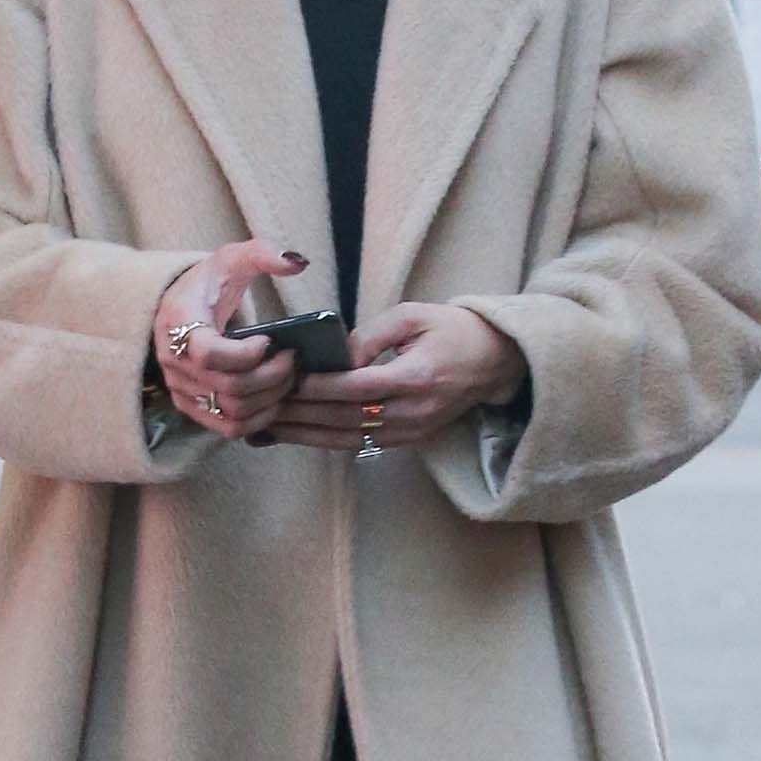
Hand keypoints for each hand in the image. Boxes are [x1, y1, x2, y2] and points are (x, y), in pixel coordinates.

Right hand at [152, 238, 307, 441]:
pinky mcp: (192, 407)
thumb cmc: (206, 285)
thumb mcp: (229, 259)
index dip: (247, 354)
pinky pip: (228, 427)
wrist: (175, 309)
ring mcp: (182, 389)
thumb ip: (261, 253)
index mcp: (178, 323)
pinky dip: (258, 419)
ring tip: (288, 377)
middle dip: (273, 376)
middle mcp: (174, 362)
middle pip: (230, 387)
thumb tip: (297, 262)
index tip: (269, 340)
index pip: (210, 354)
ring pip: (233, 412)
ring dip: (270, 398)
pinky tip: (275, 399)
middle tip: (293, 360)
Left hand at [267, 301, 525, 453]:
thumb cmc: (454, 331)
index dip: (320, 387)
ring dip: (306, 434)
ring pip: (348, 438)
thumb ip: (372, 335)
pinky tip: (298, 434)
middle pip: (346, 418)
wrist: (495, 361)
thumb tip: (336, 355)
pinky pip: (359, 443)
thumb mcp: (414, 316)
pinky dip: (325, 440)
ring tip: (270, 425)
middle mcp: (413, 411)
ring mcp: (411, 431)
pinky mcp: (408, 440)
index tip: (288, 381)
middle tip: (265, 405)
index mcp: (417, 377)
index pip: (358, 387)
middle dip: (302, 414)